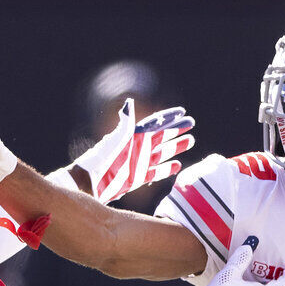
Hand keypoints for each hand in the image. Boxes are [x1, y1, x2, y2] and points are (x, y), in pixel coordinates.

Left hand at [73, 98, 194, 203]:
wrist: (92, 182)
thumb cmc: (102, 159)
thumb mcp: (116, 139)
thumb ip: (125, 123)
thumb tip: (129, 103)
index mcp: (133, 136)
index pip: (155, 123)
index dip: (169, 117)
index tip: (183, 111)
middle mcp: (137, 148)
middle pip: (162, 136)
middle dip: (177, 130)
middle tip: (192, 124)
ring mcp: (138, 163)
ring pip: (162, 153)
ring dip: (176, 147)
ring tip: (190, 141)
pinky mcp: (138, 178)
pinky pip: (156, 172)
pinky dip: (167, 169)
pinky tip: (178, 165)